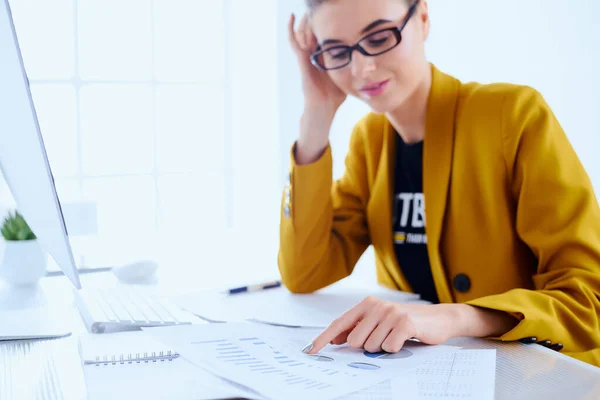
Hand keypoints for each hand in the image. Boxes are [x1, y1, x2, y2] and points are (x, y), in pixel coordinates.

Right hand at [288, 13, 345, 113]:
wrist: (324, 106)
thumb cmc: (334, 95)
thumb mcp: (347, 75)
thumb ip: (353, 67)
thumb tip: (369, 62)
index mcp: (324, 56)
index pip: (324, 35)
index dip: (326, 24)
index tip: (333, 13)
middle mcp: (314, 54)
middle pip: (312, 30)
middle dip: (314, 19)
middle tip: (319, 8)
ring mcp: (306, 56)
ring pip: (302, 32)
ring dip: (305, 21)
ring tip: (307, 10)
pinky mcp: (302, 59)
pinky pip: (294, 42)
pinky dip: (291, 29)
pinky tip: (291, 16)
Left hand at [303, 297, 517, 354]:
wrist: (439, 319)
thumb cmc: (405, 322)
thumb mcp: (379, 322)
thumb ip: (358, 327)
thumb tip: (335, 339)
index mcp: (366, 305)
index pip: (339, 323)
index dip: (323, 338)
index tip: (311, 350)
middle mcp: (376, 306)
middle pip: (355, 341)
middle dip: (367, 347)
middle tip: (384, 339)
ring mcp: (391, 313)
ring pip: (372, 347)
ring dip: (383, 348)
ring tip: (396, 338)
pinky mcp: (405, 323)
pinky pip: (389, 347)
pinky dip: (396, 348)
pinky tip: (404, 340)